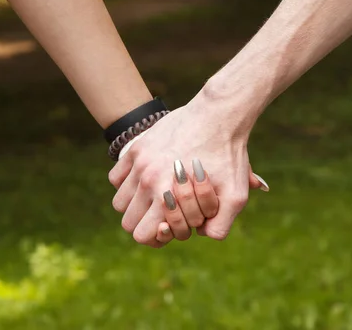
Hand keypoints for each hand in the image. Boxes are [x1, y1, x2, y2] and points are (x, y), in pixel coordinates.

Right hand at [108, 91, 262, 246]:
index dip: (158, 236)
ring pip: (119, 202)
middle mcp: (147, 180)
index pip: (141, 235)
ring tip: (156, 199)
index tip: (173, 226)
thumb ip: (220, 226)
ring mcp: (138, 163)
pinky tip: (147, 181)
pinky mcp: (137, 148)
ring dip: (135, 205)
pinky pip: (116, 177)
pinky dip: (127, 183)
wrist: (219, 115)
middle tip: (166, 215)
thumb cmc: (229, 155)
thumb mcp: (236, 196)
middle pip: (127, 222)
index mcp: (166, 196)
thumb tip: (201, 235)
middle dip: (146, 224)